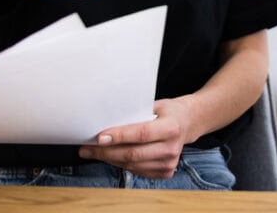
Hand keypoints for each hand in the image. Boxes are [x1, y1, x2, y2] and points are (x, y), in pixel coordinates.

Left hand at [78, 98, 197, 178]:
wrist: (189, 122)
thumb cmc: (168, 111)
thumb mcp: (156, 105)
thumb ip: (136, 114)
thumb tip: (106, 119)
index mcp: (171, 127)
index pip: (141, 134)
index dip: (119, 136)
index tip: (99, 137)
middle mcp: (172, 147)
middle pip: (133, 154)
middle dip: (106, 152)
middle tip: (87, 148)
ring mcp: (169, 162)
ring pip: (131, 165)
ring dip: (109, 160)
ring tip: (93, 153)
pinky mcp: (165, 172)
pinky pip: (136, 171)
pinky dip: (121, 164)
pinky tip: (111, 157)